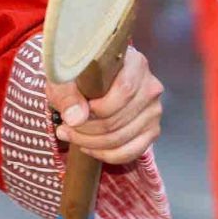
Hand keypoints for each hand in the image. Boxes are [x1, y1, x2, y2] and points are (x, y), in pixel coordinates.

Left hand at [47, 46, 163, 164]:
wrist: (87, 81)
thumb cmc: (78, 75)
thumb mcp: (65, 77)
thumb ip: (67, 94)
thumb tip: (76, 118)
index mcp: (135, 64)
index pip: (125, 90)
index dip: (99, 107)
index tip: (76, 110)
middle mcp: (150, 87)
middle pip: (120, 118)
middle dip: (87, 129)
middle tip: (64, 128)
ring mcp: (153, 111)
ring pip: (122, 138)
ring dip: (91, 143)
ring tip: (70, 135)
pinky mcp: (151, 131)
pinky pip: (130, 152)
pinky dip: (105, 154)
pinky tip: (87, 147)